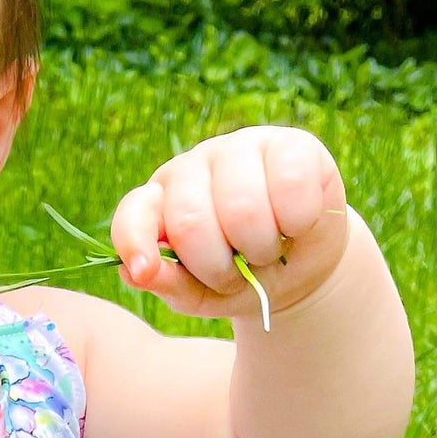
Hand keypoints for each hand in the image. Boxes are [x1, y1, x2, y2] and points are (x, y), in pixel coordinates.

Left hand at [110, 126, 348, 322]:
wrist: (302, 268)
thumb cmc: (244, 278)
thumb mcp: (202, 293)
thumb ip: (169, 283)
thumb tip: (134, 272)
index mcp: (162, 201)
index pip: (135, 211)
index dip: (135, 241)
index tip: (144, 270)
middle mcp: (195, 167)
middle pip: (190, 220)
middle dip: (218, 266)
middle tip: (241, 272)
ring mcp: (241, 148)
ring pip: (242, 206)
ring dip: (261, 248)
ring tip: (269, 250)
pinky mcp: (290, 144)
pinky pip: (290, 184)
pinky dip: (298, 221)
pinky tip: (298, 225)